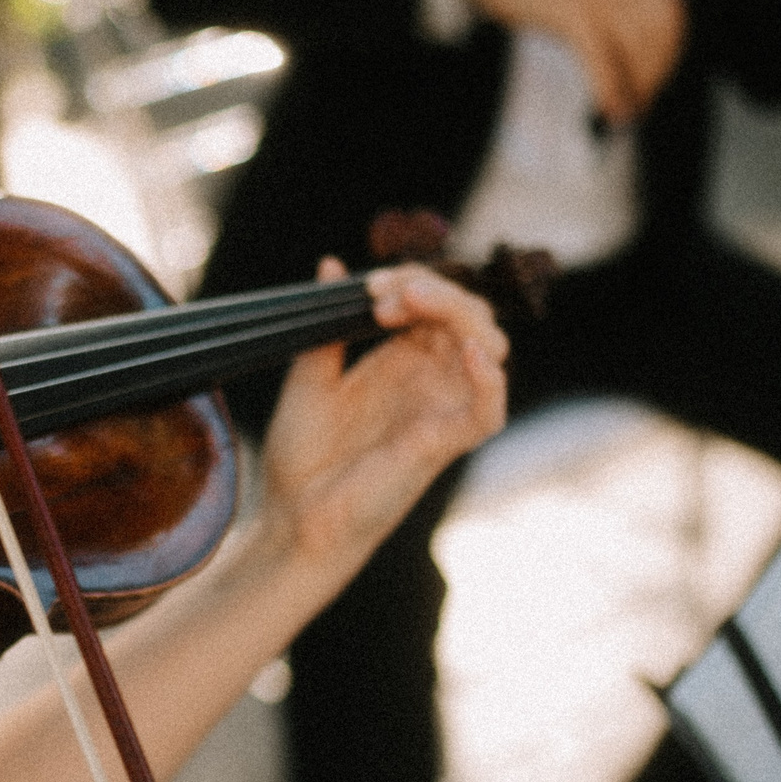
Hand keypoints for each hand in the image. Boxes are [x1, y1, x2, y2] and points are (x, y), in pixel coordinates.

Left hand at [256, 260, 507, 572]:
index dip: (411, 281)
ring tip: (409, 302)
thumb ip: (327, 327)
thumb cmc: (301, 457)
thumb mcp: (308, 378)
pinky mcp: (444, 445)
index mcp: (401, 361)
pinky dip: (489, 378)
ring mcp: (440, 411)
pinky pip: (489, 410)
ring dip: (458, 312)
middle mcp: (429, 381)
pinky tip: (468, 350)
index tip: (366, 286)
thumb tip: (331, 264)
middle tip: (382, 293)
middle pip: (468, 315)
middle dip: (433, 288)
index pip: (434, 302)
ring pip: (488, 347)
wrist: (291, 517)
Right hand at [454, 0, 685, 123]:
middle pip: (660, 31)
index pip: (670, 14)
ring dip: (637, 86)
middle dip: (654, 74)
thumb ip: (609, 29)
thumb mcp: (581, 0)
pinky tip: (607, 109)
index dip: (670, 53)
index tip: (652, 84)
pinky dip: (609, 87)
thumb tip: (630, 81)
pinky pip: (602, 54)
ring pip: (637, 45)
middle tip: (637, 105)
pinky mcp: (569, 9)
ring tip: (621, 113)